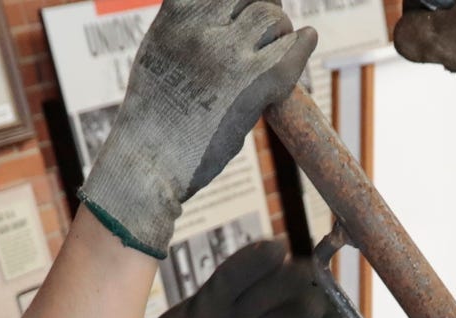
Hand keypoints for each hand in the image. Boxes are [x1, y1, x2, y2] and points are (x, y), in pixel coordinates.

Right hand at [82, 0, 315, 257]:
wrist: (147, 163)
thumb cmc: (152, 118)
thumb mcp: (157, 54)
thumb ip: (186, 31)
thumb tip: (215, 20)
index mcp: (177, 16)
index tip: (246, 7)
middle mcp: (202, 28)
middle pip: (253, 0)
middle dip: (263, 12)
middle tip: (268, 30)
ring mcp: (229, 54)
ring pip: (274, 19)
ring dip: (281, 33)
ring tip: (278, 48)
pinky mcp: (253, 84)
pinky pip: (292, 51)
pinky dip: (303, 45)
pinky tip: (307, 41)